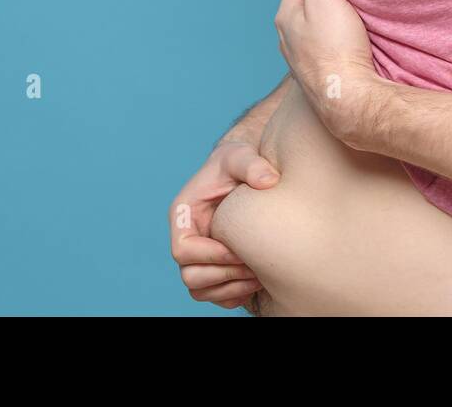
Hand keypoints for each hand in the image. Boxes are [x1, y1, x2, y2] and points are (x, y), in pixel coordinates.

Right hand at [168, 139, 278, 308]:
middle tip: (255, 266)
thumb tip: (268, 180)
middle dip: (224, 274)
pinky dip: (233, 295)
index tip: (240, 250)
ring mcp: (199, 255)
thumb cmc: (238, 162)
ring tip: (259, 275)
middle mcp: (188, 237)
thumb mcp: (240, 156)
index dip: (211, 255)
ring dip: (230, 288)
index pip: (183, 250)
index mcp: (184, 215)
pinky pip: (215, 295)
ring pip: (200, 290)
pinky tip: (257, 281)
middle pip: (190, 276)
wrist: (247, 171)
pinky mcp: (214, 266)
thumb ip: (251, 164)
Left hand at [274, 0, 384, 144]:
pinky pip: (326, 41)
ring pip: (315, 19)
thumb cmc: (337, 50)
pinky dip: (337, 29)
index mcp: (285, 15)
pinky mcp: (320, 72)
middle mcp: (288, 36)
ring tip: (353, 0)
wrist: (349, 102)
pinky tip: (352, 32)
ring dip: (331, 7)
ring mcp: (303, 57)